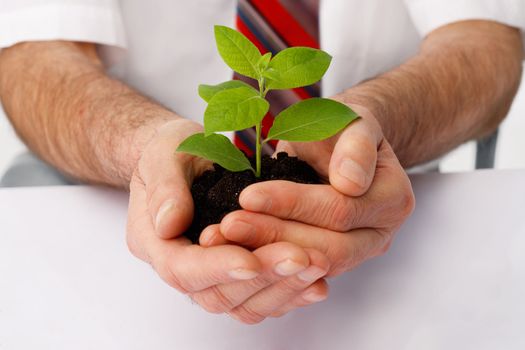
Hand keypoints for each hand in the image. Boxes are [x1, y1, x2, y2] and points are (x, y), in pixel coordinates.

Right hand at [126, 119, 330, 322]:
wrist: (184, 159)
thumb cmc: (170, 154)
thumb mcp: (162, 156)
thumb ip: (164, 188)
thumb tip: (170, 223)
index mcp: (156, 242)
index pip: (183, 270)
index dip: (218, 267)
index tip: (251, 260)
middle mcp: (183, 267)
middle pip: (219, 293)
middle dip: (263, 276)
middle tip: (300, 258)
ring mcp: (211, 275)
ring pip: (245, 303)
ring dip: (282, 287)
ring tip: (316, 265)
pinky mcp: (237, 274)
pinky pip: (262, 297)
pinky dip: (290, 292)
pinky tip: (317, 281)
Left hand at [201, 105, 414, 276]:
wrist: (340, 143)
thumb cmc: (343, 127)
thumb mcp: (354, 120)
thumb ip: (356, 145)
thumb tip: (351, 182)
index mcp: (392, 200)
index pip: (340, 209)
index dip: (293, 204)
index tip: (248, 195)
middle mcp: (379, 234)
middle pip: (328, 246)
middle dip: (274, 235)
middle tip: (228, 224)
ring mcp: (356, 252)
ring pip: (311, 264)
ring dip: (265, 252)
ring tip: (224, 238)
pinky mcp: (331, 259)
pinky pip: (299, 270)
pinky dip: (266, 260)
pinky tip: (234, 250)